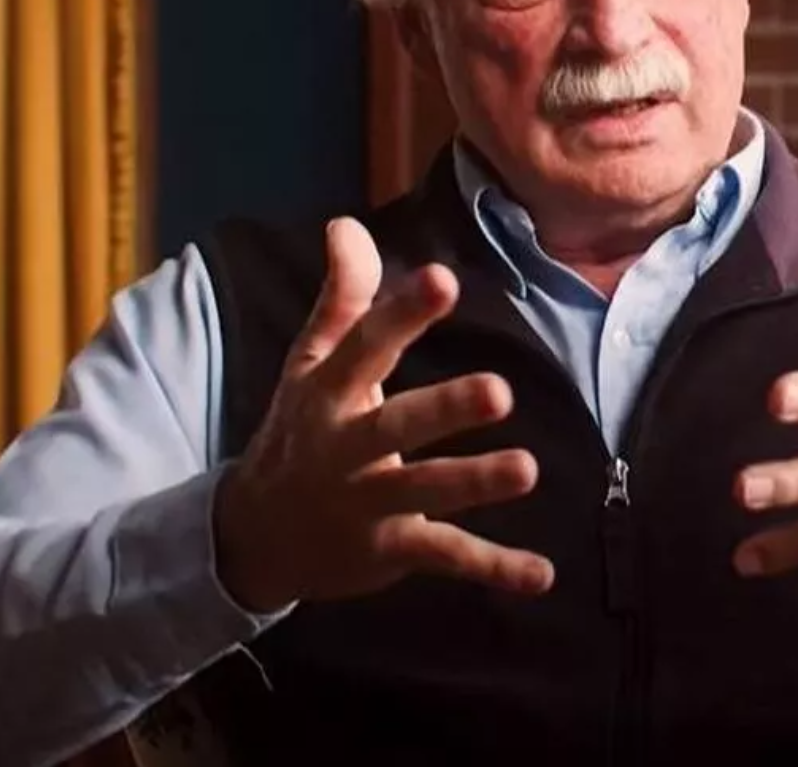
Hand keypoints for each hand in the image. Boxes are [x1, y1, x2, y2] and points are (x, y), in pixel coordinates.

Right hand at [214, 217, 553, 611]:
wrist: (254, 536)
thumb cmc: (299, 430)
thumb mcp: (312, 364)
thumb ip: (343, 298)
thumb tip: (346, 223)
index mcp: (330, 393)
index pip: (365, 347)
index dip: (401, 314)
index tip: (443, 280)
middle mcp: (346, 447)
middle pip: (395, 425)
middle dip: (444, 410)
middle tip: (499, 391)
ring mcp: (367, 502)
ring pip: (424, 492)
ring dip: (475, 483)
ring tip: (528, 468)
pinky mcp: (389, 549)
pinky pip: (446, 556)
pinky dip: (494, 569)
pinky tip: (542, 575)